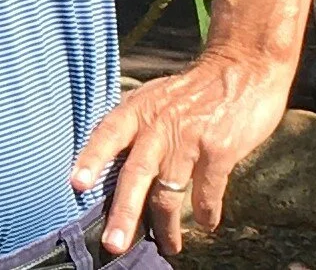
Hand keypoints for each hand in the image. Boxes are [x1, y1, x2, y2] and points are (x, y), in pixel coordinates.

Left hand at [69, 50, 292, 255]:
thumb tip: (107, 159)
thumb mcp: (153, 97)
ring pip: (169, 192)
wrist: (241, 69)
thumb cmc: (192, 90)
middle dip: (124, 213)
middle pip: (135, 174)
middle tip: (113, 243)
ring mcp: (189, 138)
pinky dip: (207, 212)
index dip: (90, 160)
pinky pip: (208, 191)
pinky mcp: (220, 150)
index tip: (75, 185)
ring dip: (166, 226)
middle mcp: (159, 125)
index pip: (106, 136)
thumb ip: (133, 125)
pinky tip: (207, 224)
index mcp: (137, 110)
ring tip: (167, 247)